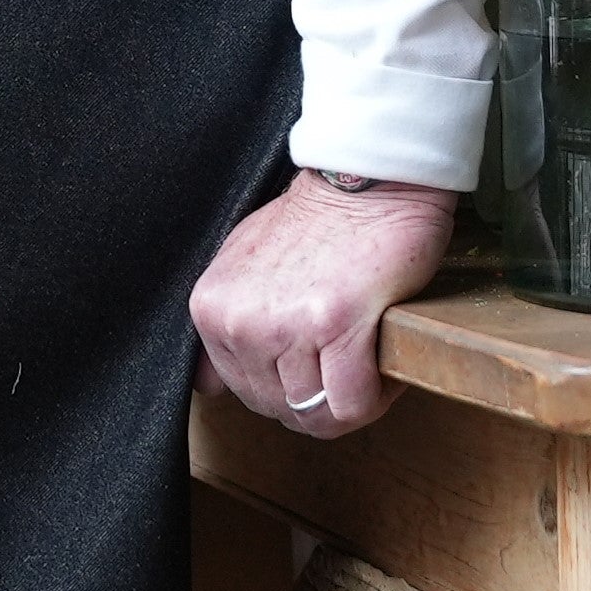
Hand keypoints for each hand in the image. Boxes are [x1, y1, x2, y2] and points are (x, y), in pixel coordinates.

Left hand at [189, 173, 456, 440]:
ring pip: (319, 414)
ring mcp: (286, 324)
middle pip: (283, 409)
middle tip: (350, 358)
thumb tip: (208, 388)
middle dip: (322, 396)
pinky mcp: (336, 323)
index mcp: (212, 309)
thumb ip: (227, 321)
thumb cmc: (318, 218)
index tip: (318, 357)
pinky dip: (377, 394)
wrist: (366, 177)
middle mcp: (241, 321)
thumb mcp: (244, 261)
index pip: (243, 395)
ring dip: (353, 397)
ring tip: (369, 353)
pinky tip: (383, 359)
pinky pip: (352, 404)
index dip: (290, 386)